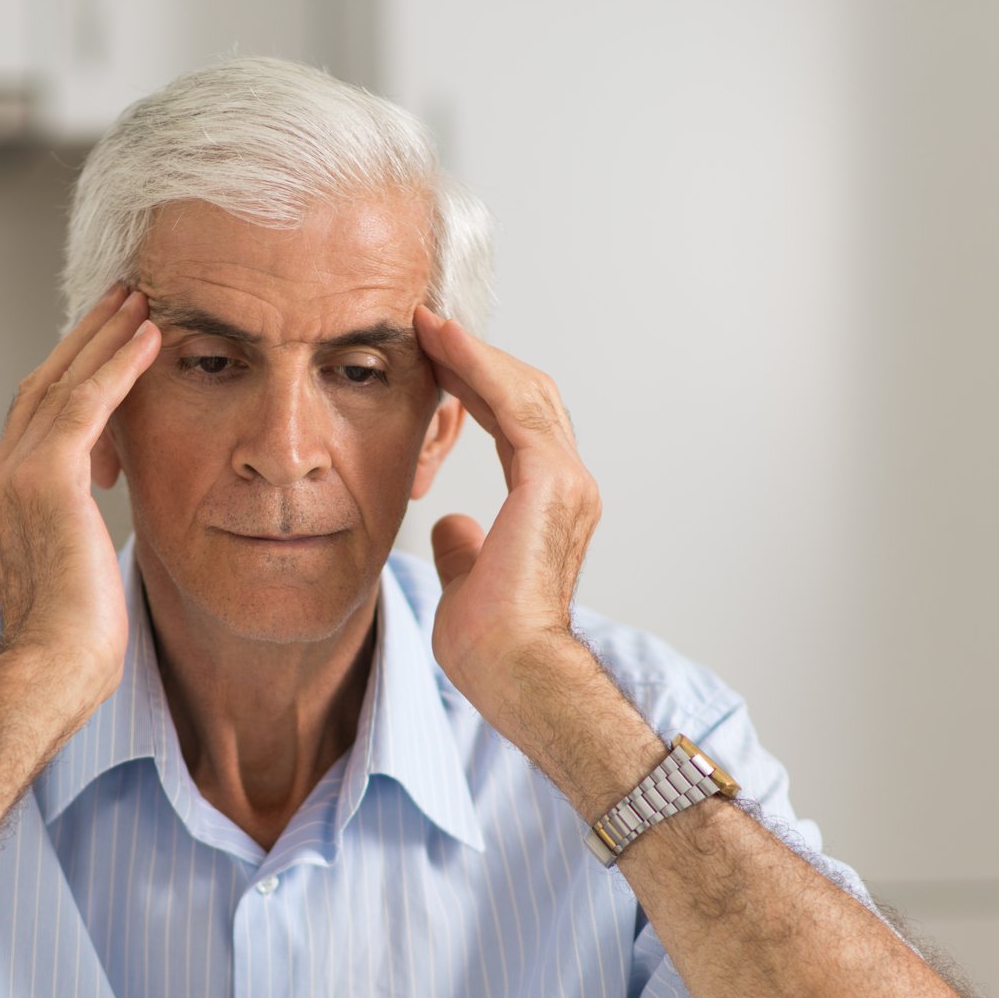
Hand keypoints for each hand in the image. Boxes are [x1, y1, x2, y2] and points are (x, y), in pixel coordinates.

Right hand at [0, 284, 159, 714]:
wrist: (51, 674)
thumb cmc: (73, 650)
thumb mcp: (73, 579)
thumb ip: (76, 539)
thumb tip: (97, 535)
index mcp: (0, 503)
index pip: (33, 421)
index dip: (69, 376)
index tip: (105, 345)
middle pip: (40, 387)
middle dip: (84, 340)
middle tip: (123, 298)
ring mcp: (14, 477)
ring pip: (62, 384)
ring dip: (104, 338)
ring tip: (142, 302)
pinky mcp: (46, 480)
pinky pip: (86, 404)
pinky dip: (118, 366)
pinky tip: (150, 339)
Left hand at [414, 305, 601, 722]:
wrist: (514, 672)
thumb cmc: (493, 647)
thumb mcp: (467, 585)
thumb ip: (467, 550)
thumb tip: (455, 527)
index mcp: (551, 506)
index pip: (518, 426)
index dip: (480, 387)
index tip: (437, 361)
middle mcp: (569, 486)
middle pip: (527, 397)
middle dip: (478, 359)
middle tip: (429, 328)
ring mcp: (565, 481)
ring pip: (523, 391)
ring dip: (474, 354)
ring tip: (430, 325)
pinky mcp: (550, 480)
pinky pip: (512, 405)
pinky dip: (478, 368)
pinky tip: (443, 344)